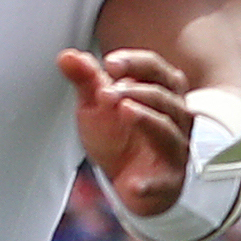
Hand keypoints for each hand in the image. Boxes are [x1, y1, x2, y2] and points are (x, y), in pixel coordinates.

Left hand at [57, 45, 194, 217]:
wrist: (128, 181)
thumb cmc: (120, 138)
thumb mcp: (97, 106)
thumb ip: (85, 80)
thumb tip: (67, 56)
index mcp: (160, 93)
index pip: (155, 69)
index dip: (135, 63)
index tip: (109, 64)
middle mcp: (174, 118)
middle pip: (165, 97)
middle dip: (136, 90)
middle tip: (105, 93)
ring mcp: (173, 150)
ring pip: (168, 131)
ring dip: (146, 118)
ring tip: (124, 110)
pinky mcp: (168, 182)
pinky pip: (163, 182)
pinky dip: (149, 184)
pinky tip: (134, 184)